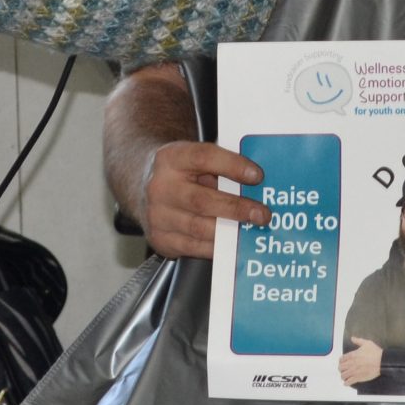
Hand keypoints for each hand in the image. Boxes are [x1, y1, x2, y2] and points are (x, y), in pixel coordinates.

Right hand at [134, 140, 268, 260]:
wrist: (142, 187)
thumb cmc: (182, 173)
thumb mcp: (195, 159)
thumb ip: (221, 166)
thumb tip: (257, 182)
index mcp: (171, 158)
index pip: (204, 157)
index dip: (233, 166)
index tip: (257, 176)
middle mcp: (160, 187)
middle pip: (201, 200)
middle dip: (236, 208)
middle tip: (262, 214)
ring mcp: (157, 215)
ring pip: (198, 228)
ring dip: (229, 231)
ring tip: (252, 230)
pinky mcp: (160, 239)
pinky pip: (193, 247)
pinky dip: (216, 247)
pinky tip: (233, 243)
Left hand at [339, 337, 383, 385]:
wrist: (382, 362)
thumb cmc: (375, 352)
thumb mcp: (367, 343)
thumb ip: (358, 341)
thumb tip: (352, 338)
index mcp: (352, 355)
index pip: (341, 359)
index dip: (341, 361)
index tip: (342, 362)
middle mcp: (351, 363)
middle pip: (340, 368)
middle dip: (341, 368)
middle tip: (343, 369)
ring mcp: (354, 371)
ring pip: (343, 375)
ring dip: (343, 376)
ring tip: (345, 376)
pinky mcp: (358, 378)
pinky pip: (349, 382)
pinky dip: (346, 383)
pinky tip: (347, 383)